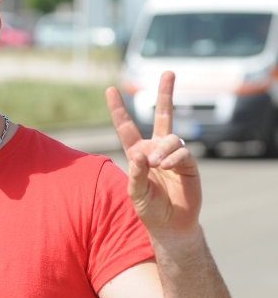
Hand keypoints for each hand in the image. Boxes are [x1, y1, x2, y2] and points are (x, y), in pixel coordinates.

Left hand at [106, 71, 201, 237]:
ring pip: (170, 137)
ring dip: (163, 150)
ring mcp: (173, 154)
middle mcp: (155, 149)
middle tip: (169, 72)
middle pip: (162, 115)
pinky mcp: (188, 163)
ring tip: (158, 166)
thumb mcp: (135, 192)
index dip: (118, 108)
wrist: (170, 225)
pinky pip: (182, 152)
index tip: (110, 89)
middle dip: (166, 93)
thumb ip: (136, 173)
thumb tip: (140, 154)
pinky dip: (173, 158)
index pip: (125, 127)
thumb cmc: (149, 208)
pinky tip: (167, 168)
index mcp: (137, 153)